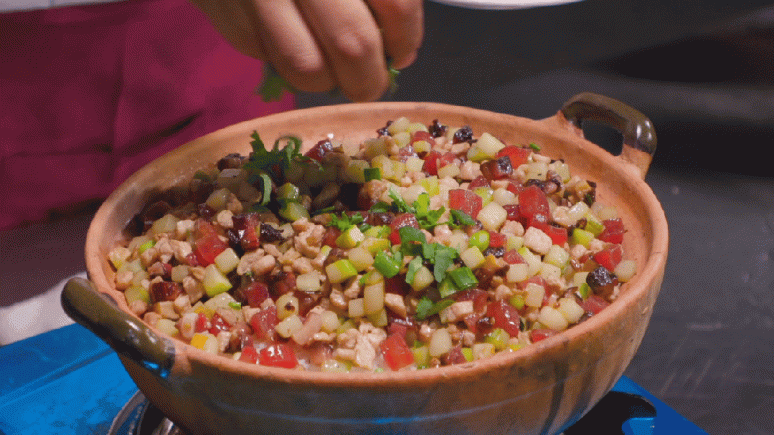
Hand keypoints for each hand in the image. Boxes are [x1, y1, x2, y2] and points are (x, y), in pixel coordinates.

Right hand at [189, 0, 423, 101]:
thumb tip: (396, 41)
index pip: (395, 3)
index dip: (406, 37)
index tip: (402, 53)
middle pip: (352, 44)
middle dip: (369, 79)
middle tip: (371, 82)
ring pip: (305, 66)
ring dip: (326, 80)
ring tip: (331, 70)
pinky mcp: (221, 5)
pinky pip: (262, 53)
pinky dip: (280, 58)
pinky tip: (288, 38)